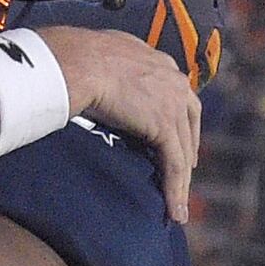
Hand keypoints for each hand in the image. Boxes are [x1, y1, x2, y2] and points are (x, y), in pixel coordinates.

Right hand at [44, 27, 198, 215]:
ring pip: (182, 150)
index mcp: (159, 62)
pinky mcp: (164, 126)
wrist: (76, 63)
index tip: (175, 140)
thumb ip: (114, 68)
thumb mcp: (103, 55)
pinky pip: (174, 165)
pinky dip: (175, 190)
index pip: (178, 96)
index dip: (180, 121)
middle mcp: (173, 81)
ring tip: (177, 207)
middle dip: (186, 151)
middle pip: (189, 123)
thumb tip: (99, 75)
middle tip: (182, 175)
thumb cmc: (75, 57)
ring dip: (181, 182)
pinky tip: (173, 210)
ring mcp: (172, 104)